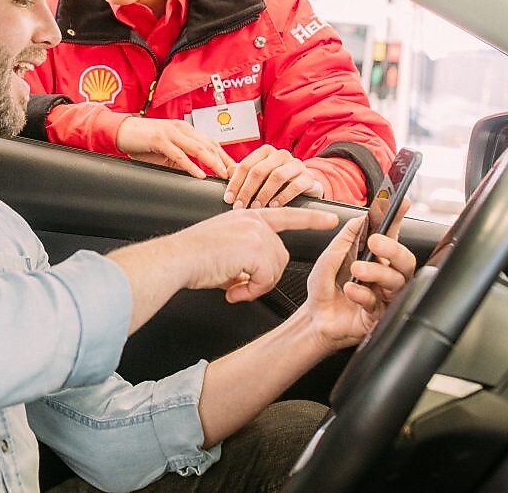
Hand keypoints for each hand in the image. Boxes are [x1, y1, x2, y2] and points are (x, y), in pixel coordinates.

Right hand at [116, 117, 233, 179]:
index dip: (225, 156)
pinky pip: (179, 154)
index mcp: (185, 129)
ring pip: (198, 148)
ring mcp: (171, 133)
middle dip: (224, 160)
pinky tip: (199, 174)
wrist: (122, 131)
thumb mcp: (167, 151)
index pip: (211, 143)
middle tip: (236, 175)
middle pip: (209, 145)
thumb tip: (197, 174)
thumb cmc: (143, 141)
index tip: (236, 170)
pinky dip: (191, 165)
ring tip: (223, 174)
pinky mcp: (160, 140)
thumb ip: (182, 158)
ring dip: (213, 162)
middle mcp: (182, 128)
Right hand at [169, 207, 338, 302]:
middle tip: (239, 286)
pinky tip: (232, 291)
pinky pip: (266, 280)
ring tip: (232, 288)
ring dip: (255, 286)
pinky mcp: (255, 249)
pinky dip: (250, 292)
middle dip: (264, 277)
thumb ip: (244, 253)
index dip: (311, 218)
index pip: (286, 215)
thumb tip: (248, 278)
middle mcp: (254, 221)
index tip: (331, 218)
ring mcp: (256, 234)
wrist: (176, 259)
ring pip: (275, 270)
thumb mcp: (223, 245)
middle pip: (281, 256)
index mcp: (246, 216)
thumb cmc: (191, 257)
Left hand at [223, 144, 322, 208]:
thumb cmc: (277, 182)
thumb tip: (225, 173)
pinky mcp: (308, 177)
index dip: (235, 183)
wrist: (306, 187)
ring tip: (256, 207)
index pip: (246, 165)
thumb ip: (243, 173)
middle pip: (259, 171)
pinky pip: (295, 186)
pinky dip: (283, 196)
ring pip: (276, 176)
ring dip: (264, 194)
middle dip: (247, 190)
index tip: (228, 199)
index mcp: (265, 151)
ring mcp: (296, 164)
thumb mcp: (259, 176)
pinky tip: (274, 206)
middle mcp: (281, 154)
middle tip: (240, 206)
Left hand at [301, 216, 416, 350]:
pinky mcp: (379, 316)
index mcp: (374, 258)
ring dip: (378, 272)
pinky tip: (351, 290)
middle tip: (375, 241)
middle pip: (405, 260)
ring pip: (397, 282)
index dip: (397, 219)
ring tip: (358, 269)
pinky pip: (379, 304)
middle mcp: (383, 276)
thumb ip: (345, 239)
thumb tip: (361, 219)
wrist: (314, 318)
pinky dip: (364, 295)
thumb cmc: (325, 289)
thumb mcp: (329, 257)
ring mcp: (384, 296)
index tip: (400, 204)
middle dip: (393, 248)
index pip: (391, 236)